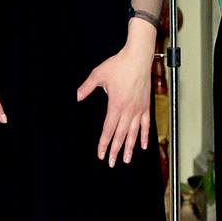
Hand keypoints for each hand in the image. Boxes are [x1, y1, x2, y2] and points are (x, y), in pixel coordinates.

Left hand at [76, 36, 154, 166]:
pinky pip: (145, 124)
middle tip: (112, 163)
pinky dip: (144, 136)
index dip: (104, 143)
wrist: (138, 57)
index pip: (108, 129)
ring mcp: (139, 109)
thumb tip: (75, 97)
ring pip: (133, 133)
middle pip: (120, 135)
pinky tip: (143, 146)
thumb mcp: (98, 75)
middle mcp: (128, 110)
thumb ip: (85, 88)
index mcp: (116, 104)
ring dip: (129, 147)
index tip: (101, 154)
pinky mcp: (146, 105)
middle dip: (115, 150)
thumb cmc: (119, 65)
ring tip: (126, 159)